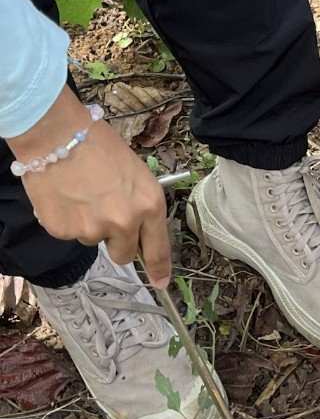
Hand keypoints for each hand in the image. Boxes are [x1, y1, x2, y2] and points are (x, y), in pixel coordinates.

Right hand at [7, 88, 171, 286]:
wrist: (59, 135)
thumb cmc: (102, 148)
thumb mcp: (137, 176)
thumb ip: (141, 207)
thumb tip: (138, 231)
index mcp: (150, 207)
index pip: (157, 248)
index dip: (159, 269)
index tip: (161, 283)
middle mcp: (125, 223)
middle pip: (123, 254)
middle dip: (117, 241)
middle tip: (105, 214)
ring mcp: (92, 229)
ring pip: (93, 241)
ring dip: (89, 225)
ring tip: (82, 195)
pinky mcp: (63, 231)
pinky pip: (69, 233)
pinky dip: (67, 220)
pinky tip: (65, 197)